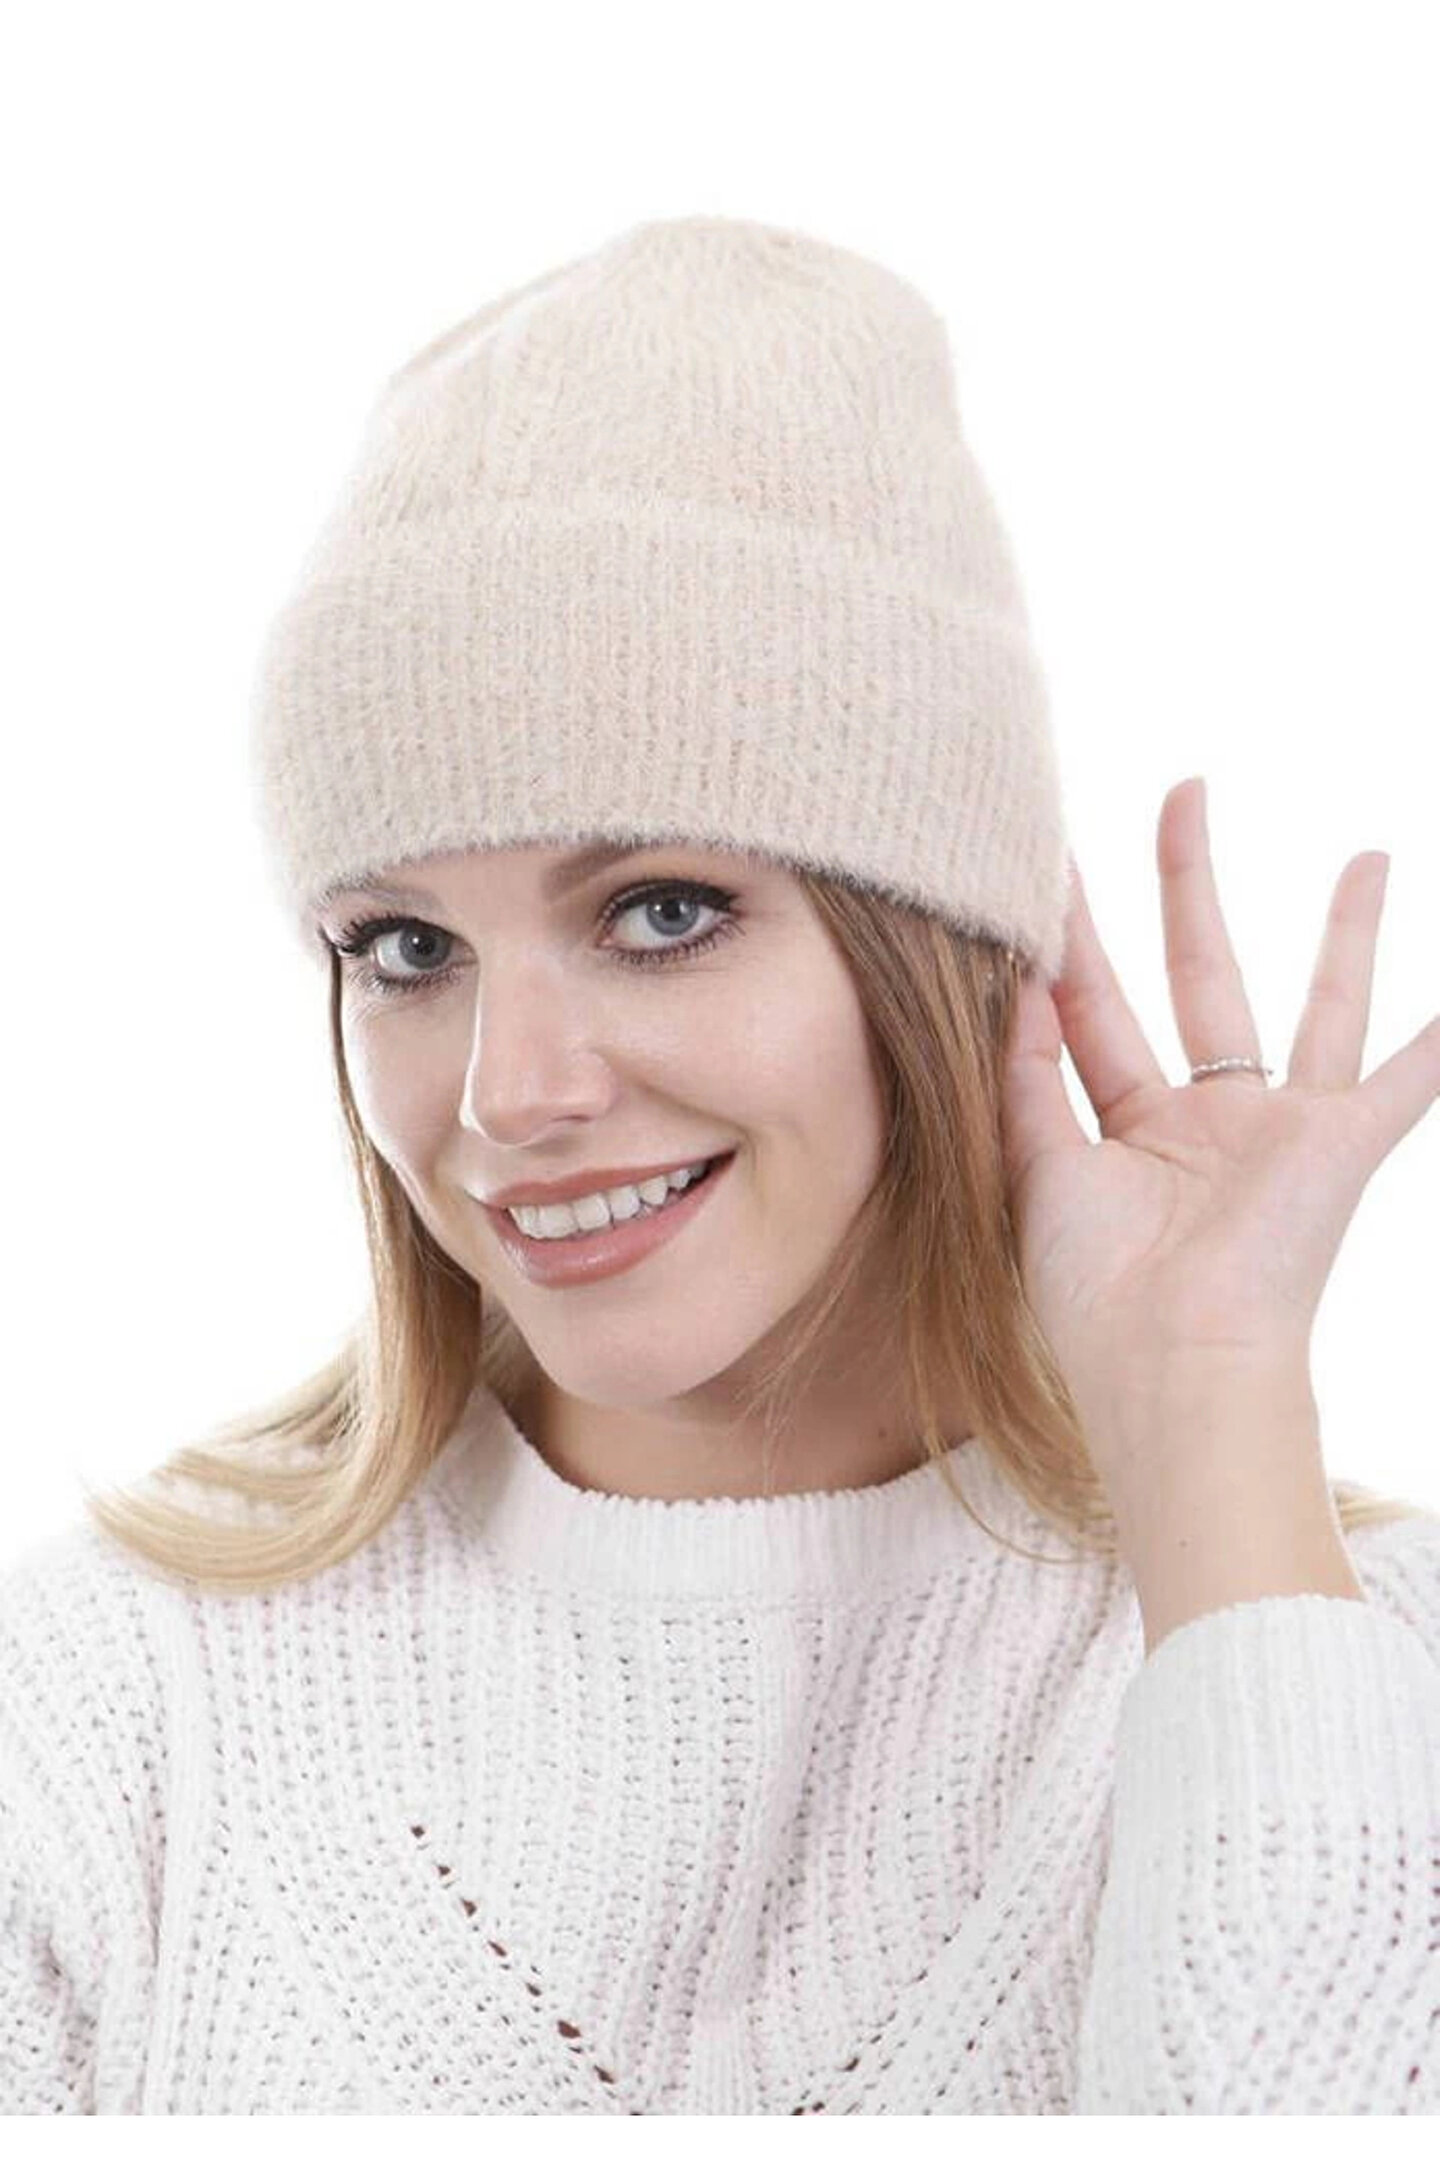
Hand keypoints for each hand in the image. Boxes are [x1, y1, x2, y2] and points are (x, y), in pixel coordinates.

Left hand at [998, 775, 1439, 1571]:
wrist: (1171, 1368)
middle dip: (1189, 885)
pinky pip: (1410, 1080)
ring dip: (1345, 934)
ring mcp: (1282, 1133)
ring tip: (1370, 855)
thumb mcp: (1038, 1172)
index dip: (1071, 939)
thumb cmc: (1095, 1295)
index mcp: (1132, 1135)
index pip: (1096, 1010)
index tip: (1049, 861)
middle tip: (1184, 793)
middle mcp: (1212, 1124)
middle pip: (1201, 977)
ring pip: (1321, 1006)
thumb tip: (1013, 979)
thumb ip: (1026, 1077)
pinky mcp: (1342, 1147)